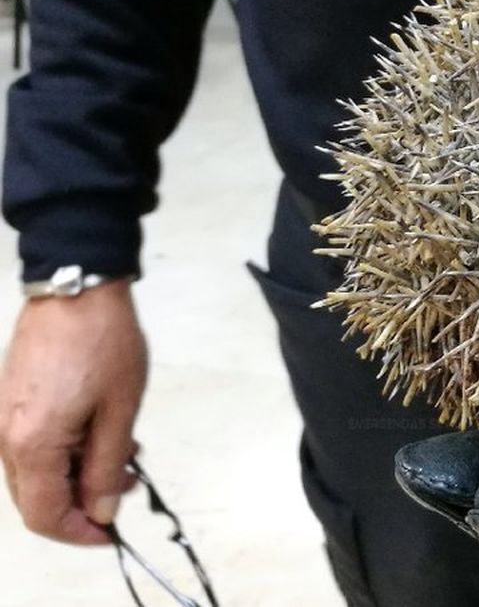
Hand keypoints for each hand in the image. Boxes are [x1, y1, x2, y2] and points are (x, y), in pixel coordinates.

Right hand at [0, 280, 145, 543]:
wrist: (77, 287)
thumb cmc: (103, 341)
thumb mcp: (119, 410)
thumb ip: (108, 466)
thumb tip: (104, 510)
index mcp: (31, 444)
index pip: (45, 515)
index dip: (80, 532)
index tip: (113, 532)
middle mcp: (7, 436)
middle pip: (36, 498)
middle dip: (81, 501)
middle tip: (126, 486)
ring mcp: (5, 417)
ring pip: (36, 471)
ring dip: (77, 473)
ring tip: (124, 452)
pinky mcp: (12, 399)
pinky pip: (34, 443)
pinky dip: (66, 449)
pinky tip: (102, 431)